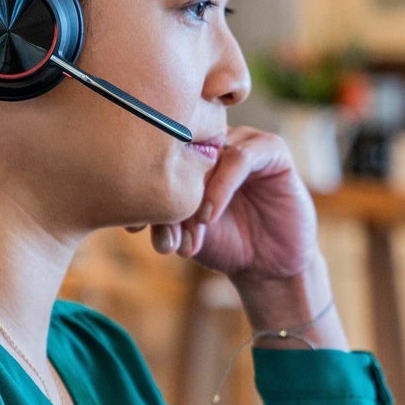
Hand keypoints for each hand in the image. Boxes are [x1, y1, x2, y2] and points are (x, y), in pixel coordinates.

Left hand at [137, 127, 317, 280]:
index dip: (145, 188)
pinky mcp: (272, 149)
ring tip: (193, 226)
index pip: (162, 156)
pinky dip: (221, 187)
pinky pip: (241, 157)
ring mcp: (244, 141)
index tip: (135, 229)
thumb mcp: (184, 231)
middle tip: (166, 232)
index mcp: (192, 151)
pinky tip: (210, 216)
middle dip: (173, 193)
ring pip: (209, 153)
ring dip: (197, 193)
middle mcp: (216, 140)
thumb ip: (162, 214)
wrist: (268, 265)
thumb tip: (131, 216)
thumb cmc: (223, 243)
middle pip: (184, 151)